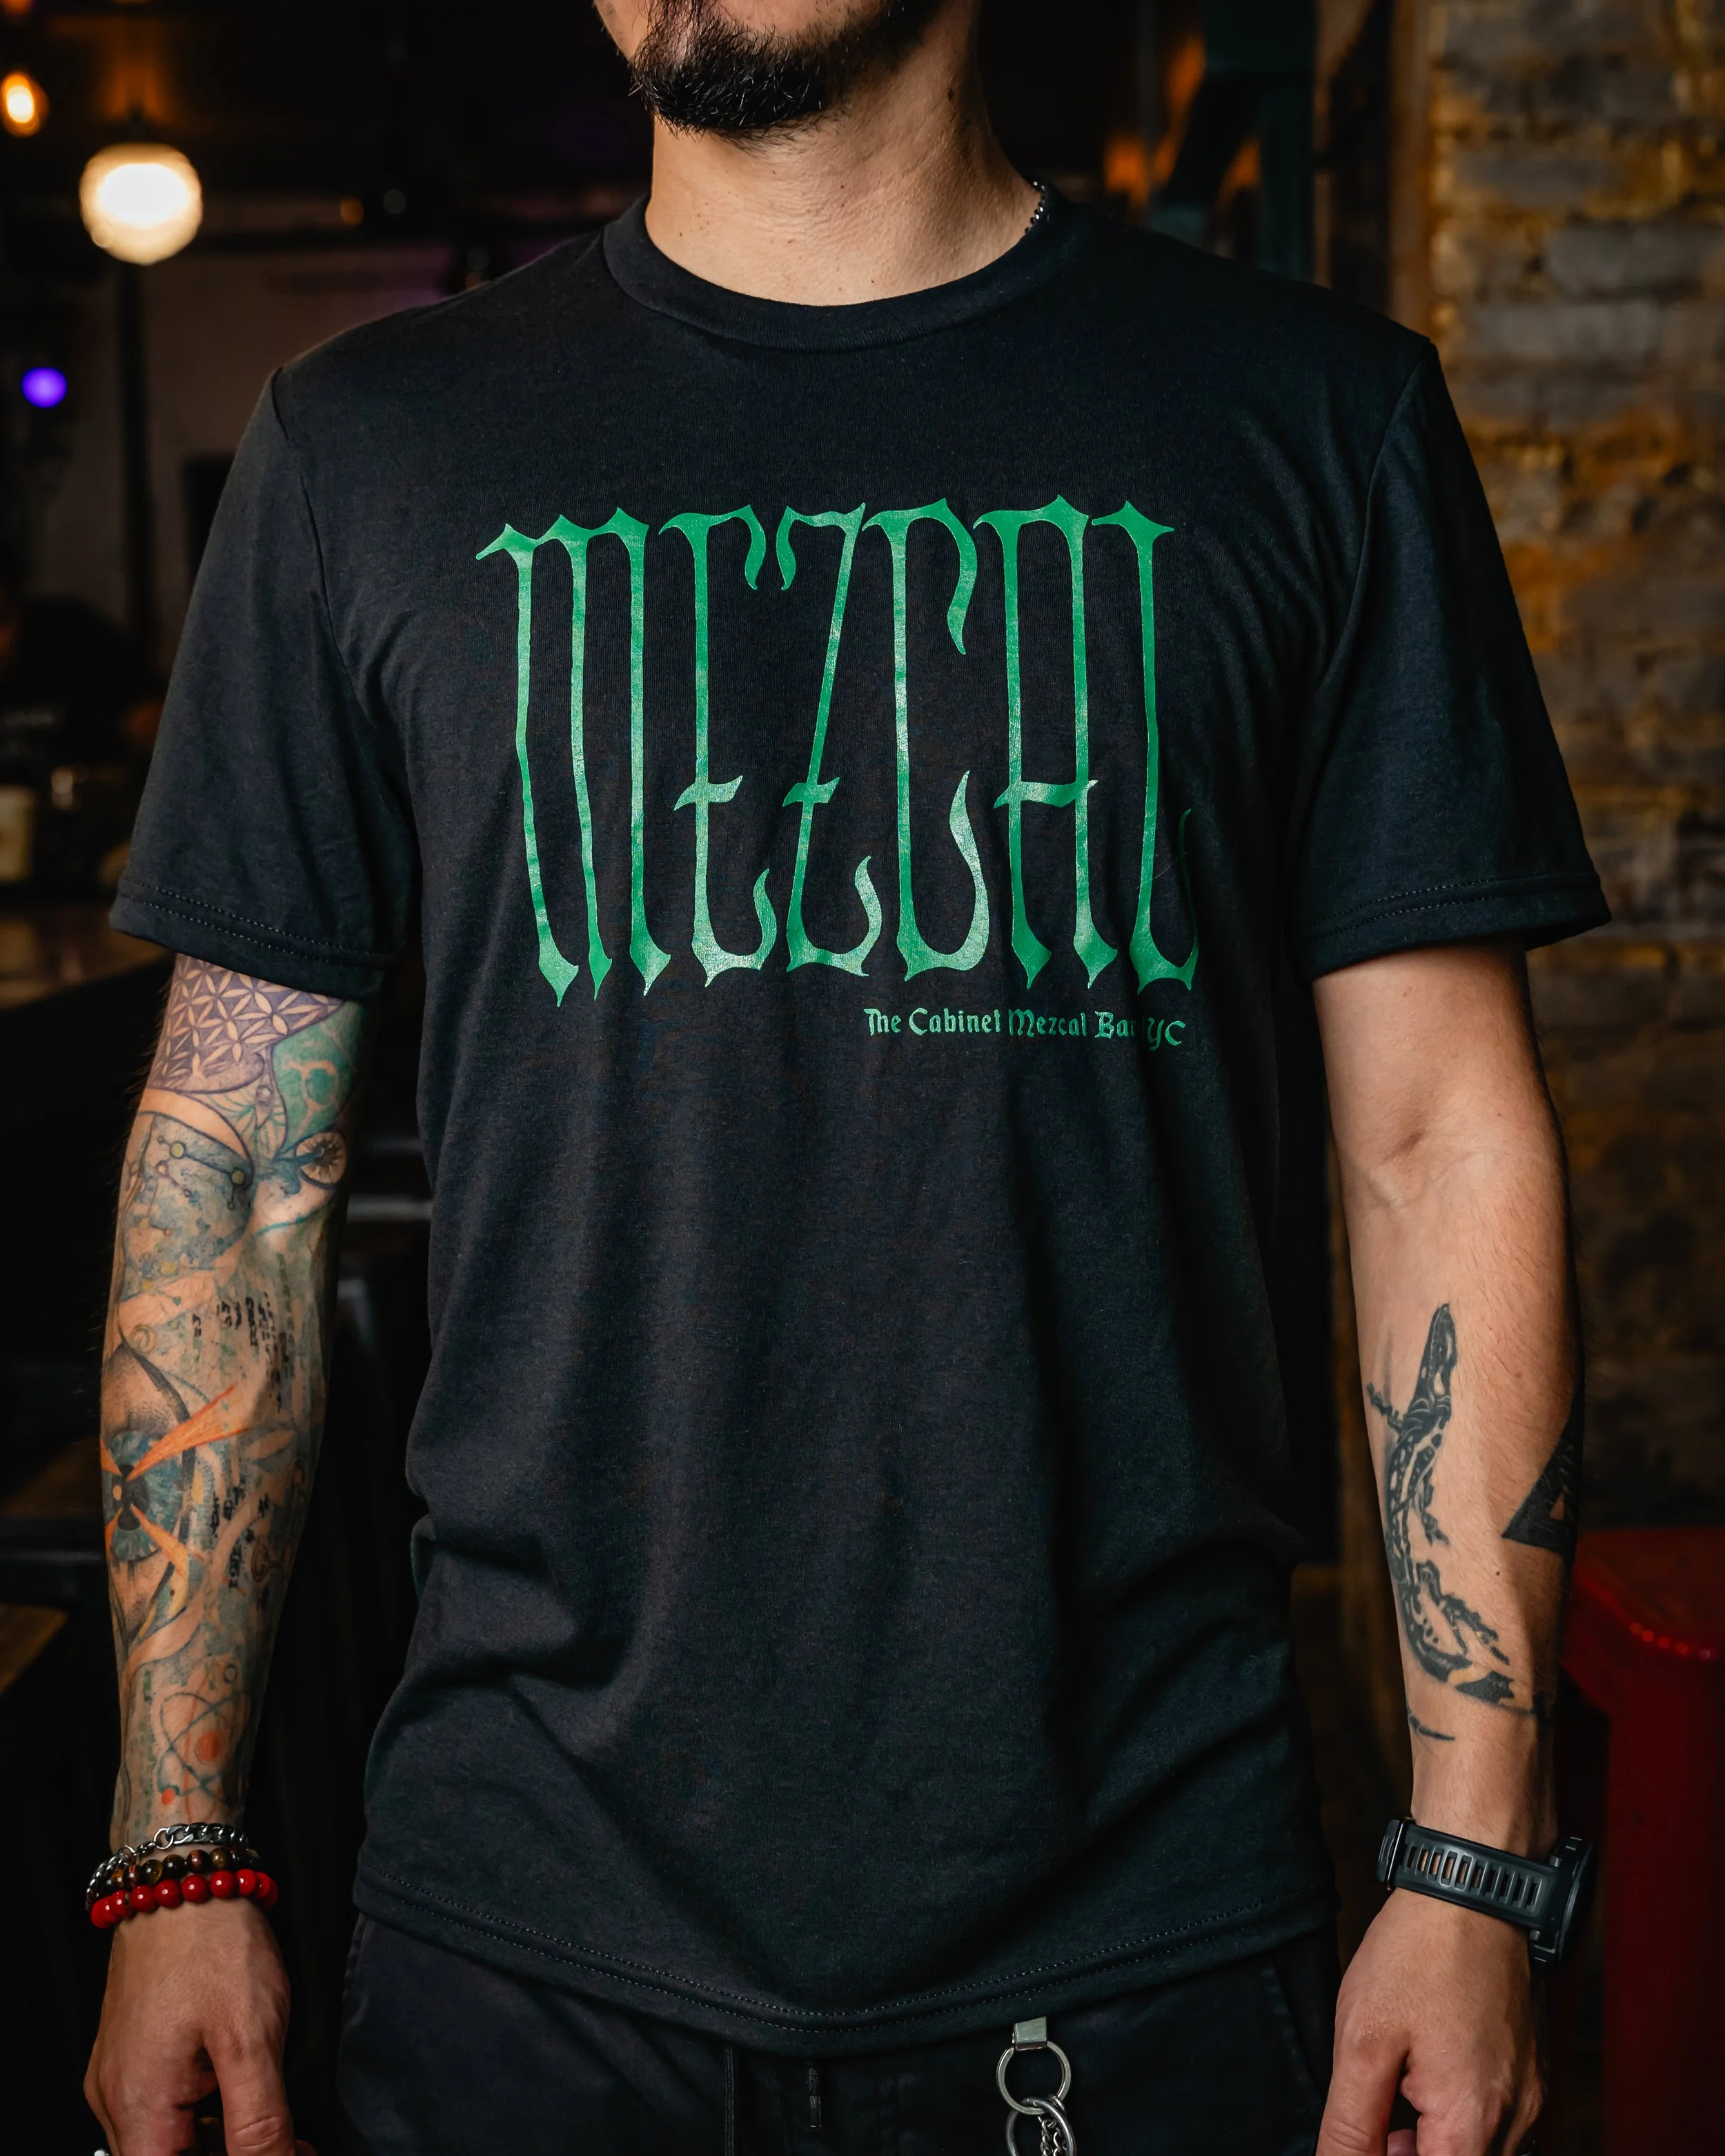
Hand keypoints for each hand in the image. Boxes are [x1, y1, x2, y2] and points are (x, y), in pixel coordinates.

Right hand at [85, 1898, 313, 2155]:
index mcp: (137, 2107)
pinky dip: (205, 2113)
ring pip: (168, 2140)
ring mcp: (121, 2075)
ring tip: (272, 2118)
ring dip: (220, 2139)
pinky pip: (163, 2107)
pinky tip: (242, 2091)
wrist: (185, 1875)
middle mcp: (116, 2099)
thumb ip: (260, 2121)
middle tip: (286, 2141)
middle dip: (228, 2153)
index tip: (280, 2154)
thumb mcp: (251, 2038)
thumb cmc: (211, 1943)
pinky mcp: (134, 2053)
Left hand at [1318, 1890, 1541, 2155]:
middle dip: (1410, 2155)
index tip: (1365, 2138)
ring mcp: (1529, 2097)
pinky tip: (1425, 2078)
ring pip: (1478, 2150)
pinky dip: (1456, 2118)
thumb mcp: (1363, 2040)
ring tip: (1396, 2093)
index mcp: (1473, 2122)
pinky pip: (1495, 2123)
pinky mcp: (1530, 2075)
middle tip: (1376, 2124)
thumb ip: (1352, 2124)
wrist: (1472, 1891)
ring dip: (1433, 2142)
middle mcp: (1516, 2121)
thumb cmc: (1419, 1954)